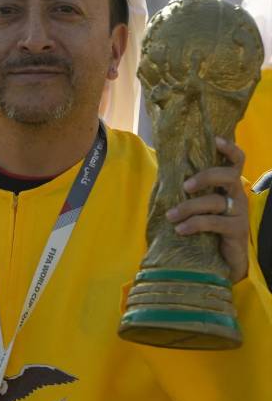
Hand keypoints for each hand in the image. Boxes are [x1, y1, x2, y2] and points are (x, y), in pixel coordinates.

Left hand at [165, 137, 248, 282]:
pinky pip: (214, 223)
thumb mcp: (197, 207)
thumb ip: (188, 191)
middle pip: (228, 176)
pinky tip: (180, 230)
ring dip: (189, 207)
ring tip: (171, 216)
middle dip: (205, 177)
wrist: (223, 262)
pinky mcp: (237, 230)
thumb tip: (162, 173)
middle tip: (185, 186)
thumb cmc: (205, 230)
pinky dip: (194, 224)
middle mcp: (237, 196)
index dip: (229, 149)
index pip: (236, 162)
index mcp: (227, 187)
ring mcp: (239, 213)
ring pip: (215, 201)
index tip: (214, 139)